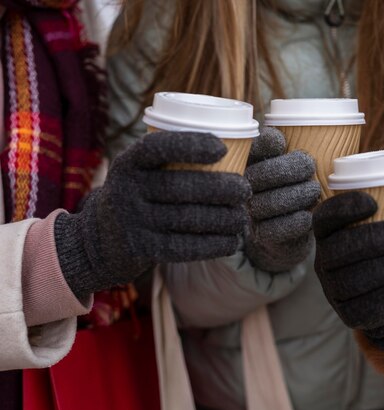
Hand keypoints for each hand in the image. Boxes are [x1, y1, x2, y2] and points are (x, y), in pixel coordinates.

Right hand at [54, 131, 251, 298]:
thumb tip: (235, 147)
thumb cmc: (140, 196)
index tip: (222, 148)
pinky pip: (184, 247)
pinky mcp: (141, 249)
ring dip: (224, 219)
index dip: (191, 145)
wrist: (98, 240)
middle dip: (221, 188)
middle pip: (181, 186)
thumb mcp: (141, 172)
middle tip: (245, 191)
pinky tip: (232, 242)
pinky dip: (213, 245)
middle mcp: (126, 189)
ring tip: (243, 218)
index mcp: (129, 163)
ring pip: (187, 218)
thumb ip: (172, 161)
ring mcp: (132, 221)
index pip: (158, 146)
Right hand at [243, 127, 320, 271]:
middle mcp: (243, 188)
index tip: (283, 143)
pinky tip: (307, 215)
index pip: (252, 149)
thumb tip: (278, 139)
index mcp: (249, 164)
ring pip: (270, 202)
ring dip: (297, 195)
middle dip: (289, 169)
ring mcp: (250, 213)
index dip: (265, 144)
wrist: (288, 230)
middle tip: (310, 167)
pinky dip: (296, 221)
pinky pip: (277, 228)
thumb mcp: (291, 164)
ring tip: (314, 191)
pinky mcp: (261, 236)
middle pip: (260, 175)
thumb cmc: (293, 186)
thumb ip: (287, 148)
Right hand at [312, 191, 383, 352]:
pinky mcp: (346, 312)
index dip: (344, 209)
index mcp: (329, 232)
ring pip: (350, 279)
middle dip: (374, 238)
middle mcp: (323, 259)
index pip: (326, 217)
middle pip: (338, 248)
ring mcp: (332, 288)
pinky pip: (359, 307)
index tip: (373, 202)